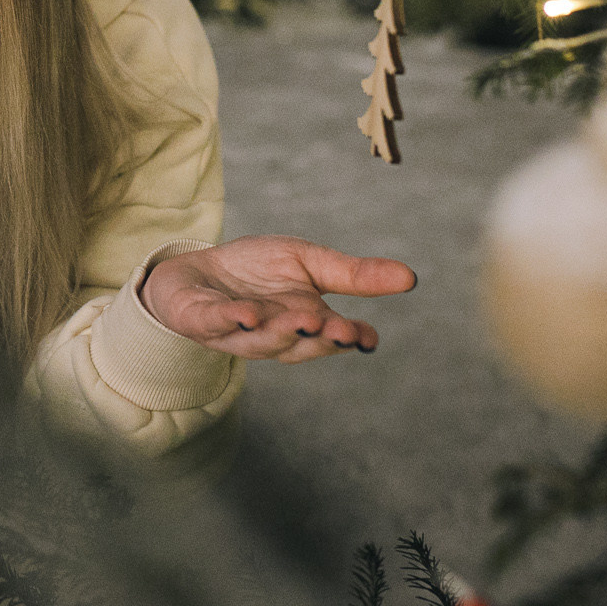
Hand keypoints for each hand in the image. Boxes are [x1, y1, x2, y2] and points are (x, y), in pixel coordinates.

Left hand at [138, 235, 416, 361]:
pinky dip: (232, 321)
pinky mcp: (202, 321)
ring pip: (264, 340)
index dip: (353, 339)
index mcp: (307, 322)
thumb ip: (353, 274)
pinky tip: (247, 315)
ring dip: (283, 332)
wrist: (194, 271)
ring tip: (302, 318)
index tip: (369, 337)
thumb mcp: (309, 262)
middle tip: (343, 332)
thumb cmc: (256, 270)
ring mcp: (238, 333)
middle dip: (322, 339)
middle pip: (303, 344)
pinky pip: (218, 325)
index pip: (336, 336)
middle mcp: (276, 334)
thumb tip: (411, 277)